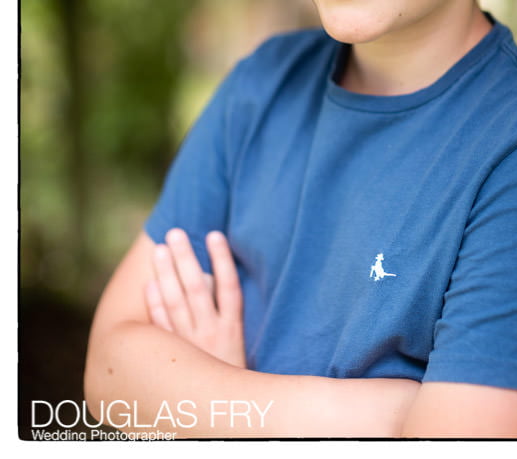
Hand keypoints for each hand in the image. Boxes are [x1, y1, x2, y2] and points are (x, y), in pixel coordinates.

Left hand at [145, 228, 245, 367]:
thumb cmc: (229, 370)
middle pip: (198, 289)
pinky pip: (162, 329)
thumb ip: (225, 312)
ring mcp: (191, 345)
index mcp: (232, 329)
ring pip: (178, 304)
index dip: (222, 260)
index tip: (214, 234)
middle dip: (186, 259)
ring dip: (168, 275)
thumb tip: (209, 274)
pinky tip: (150, 285)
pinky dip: (156, 306)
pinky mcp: (174, 357)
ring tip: (161, 249)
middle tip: (176, 232)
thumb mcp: (235, 342)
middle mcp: (211, 334)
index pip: (229, 287)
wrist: (221, 413)